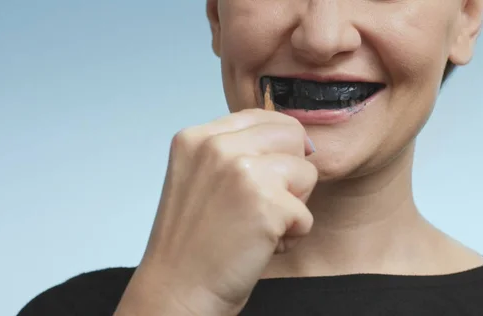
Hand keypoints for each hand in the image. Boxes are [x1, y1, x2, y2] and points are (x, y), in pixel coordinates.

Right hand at [119, 109, 316, 315]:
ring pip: (306, 173)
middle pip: (292, 136)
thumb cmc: (193, 242)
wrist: (176, 290)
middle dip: (289, 173)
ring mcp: (241, 172)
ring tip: (256, 228)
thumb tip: (300, 139)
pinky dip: (290, 237)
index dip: (278, 148)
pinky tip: (258, 247)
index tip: (267, 178)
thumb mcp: (199, 177)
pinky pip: (306, 215)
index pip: (263, 117)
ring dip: (292, 207)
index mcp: (197, 137)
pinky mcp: (266, 204)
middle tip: (260, 205)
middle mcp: (218, 146)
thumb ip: (236, 150)